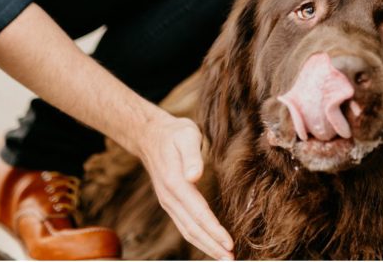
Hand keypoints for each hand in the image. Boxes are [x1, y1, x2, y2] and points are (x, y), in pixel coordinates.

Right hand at [140, 110, 233, 259]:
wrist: (151, 135)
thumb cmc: (174, 133)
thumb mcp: (186, 134)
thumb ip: (191, 155)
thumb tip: (194, 175)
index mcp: (175, 182)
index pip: (198, 213)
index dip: (214, 230)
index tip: (229, 243)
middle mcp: (170, 197)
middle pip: (192, 228)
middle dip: (212, 246)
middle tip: (231, 259)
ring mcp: (168, 202)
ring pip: (187, 230)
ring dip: (205, 246)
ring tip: (223, 257)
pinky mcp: (170, 203)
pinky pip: (184, 225)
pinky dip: (197, 238)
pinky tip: (209, 244)